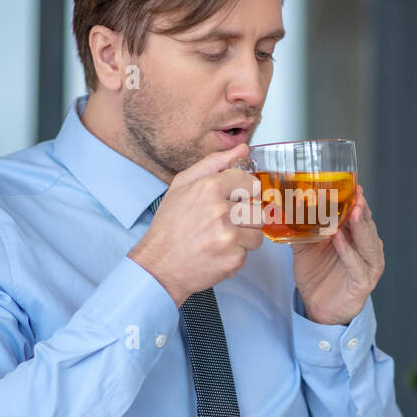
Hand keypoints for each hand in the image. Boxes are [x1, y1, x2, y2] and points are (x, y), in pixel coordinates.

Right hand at [128, 143, 263, 306]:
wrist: (158, 266)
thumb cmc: (169, 226)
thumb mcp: (182, 185)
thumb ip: (213, 163)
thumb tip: (242, 150)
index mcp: (209, 187)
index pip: (250, 183)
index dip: (243, 194)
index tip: (233, 201)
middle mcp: (221, 210)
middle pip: (257, 209)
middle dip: (244, 218)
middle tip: (223, 224)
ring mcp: (229, 236)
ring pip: (257, 233)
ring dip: (243, 238)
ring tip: (220, 239)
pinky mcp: (233, 259)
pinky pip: (247, 254)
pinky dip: (234, 256)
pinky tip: (216, 254)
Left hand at [293, 184, 384, 325]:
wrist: (319, 307)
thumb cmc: (317, 274)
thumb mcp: (305, 246)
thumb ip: (301, 228)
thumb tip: (282, 207)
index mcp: (356, 235)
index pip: (358, 213)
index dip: (355, 198)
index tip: (351, 183)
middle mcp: (367, 247)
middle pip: (365, 224)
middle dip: (360, 208)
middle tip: (356, 192)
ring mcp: (368, 265)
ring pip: (367, 242)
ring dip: (359, 226)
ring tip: (354, 211)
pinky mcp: (363, 282)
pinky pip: (356, 265)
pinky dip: (348, 252)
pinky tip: (339, 239)